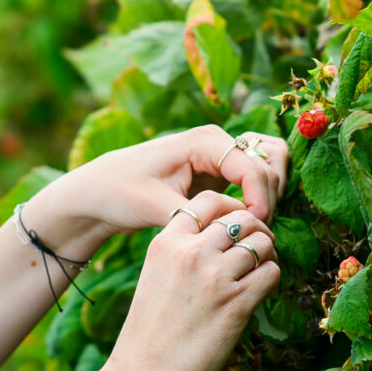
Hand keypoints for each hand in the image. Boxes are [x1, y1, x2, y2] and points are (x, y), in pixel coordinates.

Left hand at [26, 126, 290, 260]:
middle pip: (271, 162)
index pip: (255, 167)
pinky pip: (256, 181)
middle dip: (272, 195)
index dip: (261, 200)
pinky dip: (260, 198)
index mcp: (205, 141)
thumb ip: (196, 215)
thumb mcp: (153, 206)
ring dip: (271, 195)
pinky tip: (246, 224)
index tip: (254, 228)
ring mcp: (222, 156)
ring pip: (270, 167)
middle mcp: (218, 142)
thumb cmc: (120, 192)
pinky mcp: (220, 173)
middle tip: (257, 228)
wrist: (99, 191)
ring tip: (254, 226)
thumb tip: (233, 227)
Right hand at [102, 188, 282, 370]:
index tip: (236, 228)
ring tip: (260, 272)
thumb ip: (181, 253)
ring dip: (267, 255)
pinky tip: (260, 293)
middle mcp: (191, 253)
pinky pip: (271, 272)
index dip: (231, 209)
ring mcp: (215, 277)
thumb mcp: (154, 277)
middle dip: (256, 230)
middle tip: (256, 250)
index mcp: (166, 243)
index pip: (209, 201)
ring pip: (262, 242)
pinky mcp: (236, 304)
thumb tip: (221, 242)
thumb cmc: (148, 334)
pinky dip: (272, 279)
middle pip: (242, 218)